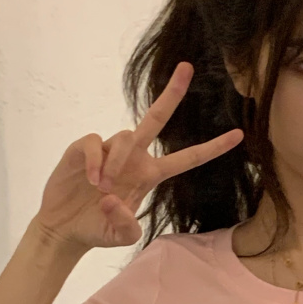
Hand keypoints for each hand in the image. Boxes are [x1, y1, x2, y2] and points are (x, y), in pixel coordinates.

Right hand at [34, 62, 242, 250]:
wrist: (64, 228)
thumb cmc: (96, 228)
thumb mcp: (121, 236)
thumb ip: (127, 226)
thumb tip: (114, 201)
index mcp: (150, 174)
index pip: (187, 158)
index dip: (212, 148)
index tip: (239, 135)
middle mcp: (134, 157)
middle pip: (157, 117)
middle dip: (173, 93)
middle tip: (187, 67)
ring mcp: (109, 149)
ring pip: (126, 137)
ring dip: (117, 163)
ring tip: (104, 189)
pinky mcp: (84, 148)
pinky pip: (96, 142)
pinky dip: (97, 161)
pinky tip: (92, 181)